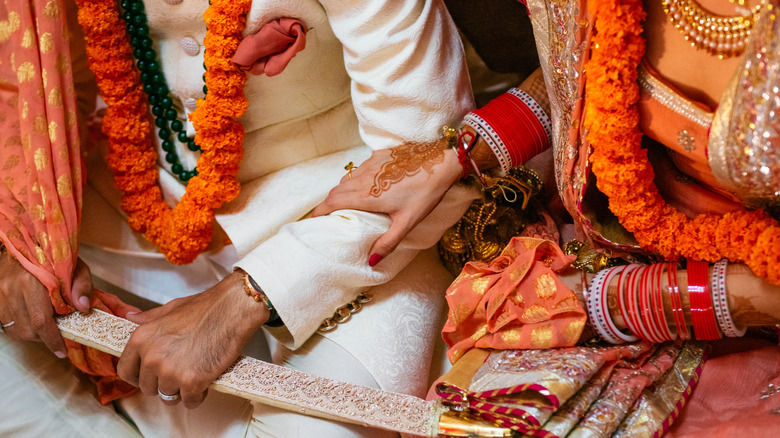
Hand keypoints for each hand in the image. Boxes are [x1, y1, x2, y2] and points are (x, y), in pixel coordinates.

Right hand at [0, 253, 92, 357]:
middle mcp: (11, 290)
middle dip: (45, 338)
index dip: (53, 340)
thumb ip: (82, 286)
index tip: (62, 352)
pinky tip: (33, 320)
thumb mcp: (75, 267)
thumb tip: (84, 308)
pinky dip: (22, 328)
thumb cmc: (51, 257)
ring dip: (34, 334)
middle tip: (58, 334)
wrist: (24, 244)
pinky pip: (7, 325)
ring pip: (16, 331)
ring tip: (47, 326)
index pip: (41, 321)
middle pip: (28, 330)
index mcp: (32, 282)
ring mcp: (0, 296)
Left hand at [118, 271, 267, 408]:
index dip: (139, 376)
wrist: (233, 309)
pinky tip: (206, 382)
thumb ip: (149, 318)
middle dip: (163, 383)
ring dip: (181, 390)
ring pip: (168, 396)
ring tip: (195, 375)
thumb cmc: (206, 307)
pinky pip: (189, 402)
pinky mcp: (192, 382)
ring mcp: (171, 372)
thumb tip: (131, 317)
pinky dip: (198, 396)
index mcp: (141, 339)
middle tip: (181, 372)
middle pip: (148, 388)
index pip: (125, 371)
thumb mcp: (171, 309)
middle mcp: (152, 357)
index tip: (150, 376)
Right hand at [312, 139, 463, 265]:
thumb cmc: (426, 193)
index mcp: (366, 196)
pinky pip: (360, 168)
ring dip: (342, 190)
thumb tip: (371, 261)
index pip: (332, 202)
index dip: (319, 211)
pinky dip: (356, 179)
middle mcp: (363, 178)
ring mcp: (370, 164)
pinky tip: (368, 186)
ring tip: (346, 203)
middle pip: (335, 190)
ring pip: (347, 178)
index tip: (314, 220)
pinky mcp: (379, 155)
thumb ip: (388, 242)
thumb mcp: (407, 222)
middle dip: (328, 203)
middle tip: (329, 216)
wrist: (442, 161)